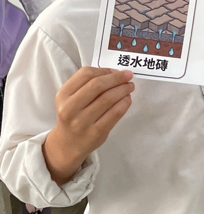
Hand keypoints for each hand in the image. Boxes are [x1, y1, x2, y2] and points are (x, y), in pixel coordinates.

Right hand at [43, 67, 133, 185]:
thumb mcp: (71, 98)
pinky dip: (124, 103)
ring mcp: (82, 122)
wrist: (69, 143)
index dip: (104, 70)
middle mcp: (70, 108)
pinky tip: (127, 99)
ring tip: (130, 87)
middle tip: (128, 76)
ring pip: (108, 98)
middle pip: (98, 85)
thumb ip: (87, 84)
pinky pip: (115, 113)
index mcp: (63, 95)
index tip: (116, 71)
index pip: (85, 74)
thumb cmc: (74, 115)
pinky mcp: (96, 132)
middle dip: (117, 78)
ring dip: (123, 89)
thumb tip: (115, 73)